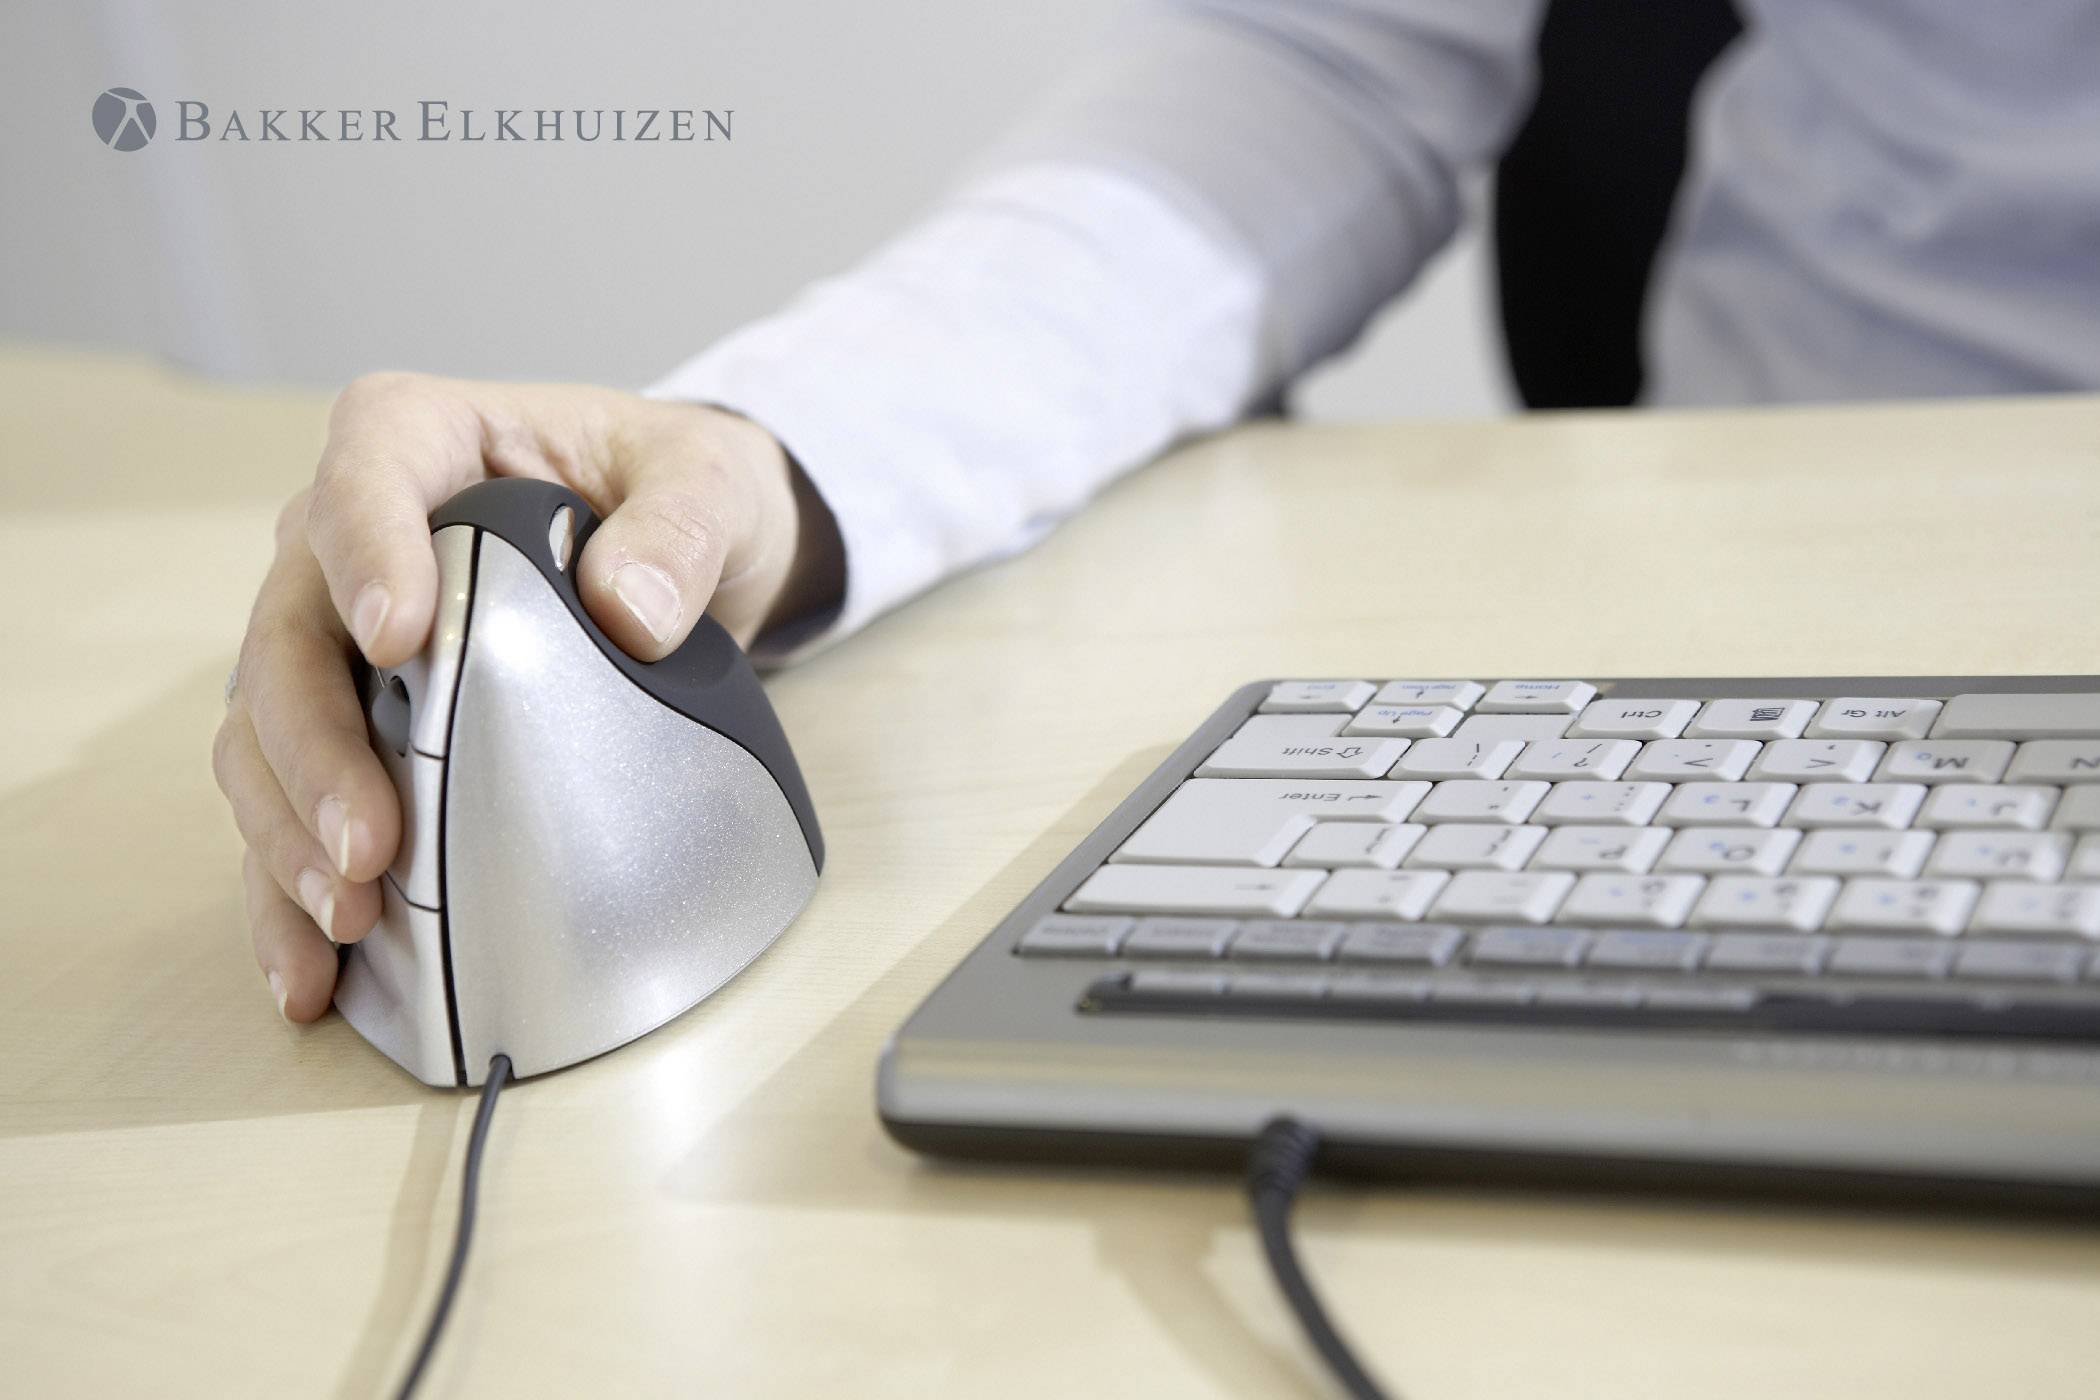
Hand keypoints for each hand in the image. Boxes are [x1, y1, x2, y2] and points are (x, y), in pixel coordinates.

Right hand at [213, 373, 841, 1021]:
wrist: (688, 552)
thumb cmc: (680, 493)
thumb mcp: (714, 485)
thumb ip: (682, 532)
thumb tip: (629, 610)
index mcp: (426, 441)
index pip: (367, 470)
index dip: (365, 549)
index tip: (397, 636)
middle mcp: (354, 538)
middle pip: (288, 632)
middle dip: (313, 747)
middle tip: (371, 844)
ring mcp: (340, 639)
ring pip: (264, 731)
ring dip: (291, 832)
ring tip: (346, 914)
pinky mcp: (355, 725)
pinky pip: (292, 805)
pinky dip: (289, 886)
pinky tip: (311, 967)